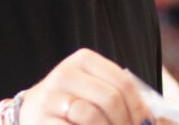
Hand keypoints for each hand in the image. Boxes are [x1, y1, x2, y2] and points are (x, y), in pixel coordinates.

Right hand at [19, 48, 154, 123]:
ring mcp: (53, 97)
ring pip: (94, 117)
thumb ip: (116, 94)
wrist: (30, 112)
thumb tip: (148, 121)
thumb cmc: (70, 101)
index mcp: (84, 60)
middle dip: (126, 123)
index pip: (122, 81)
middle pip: (110, 100)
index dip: (139, 107)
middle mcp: (66, 73)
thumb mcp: (91, 87)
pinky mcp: (43, 120)